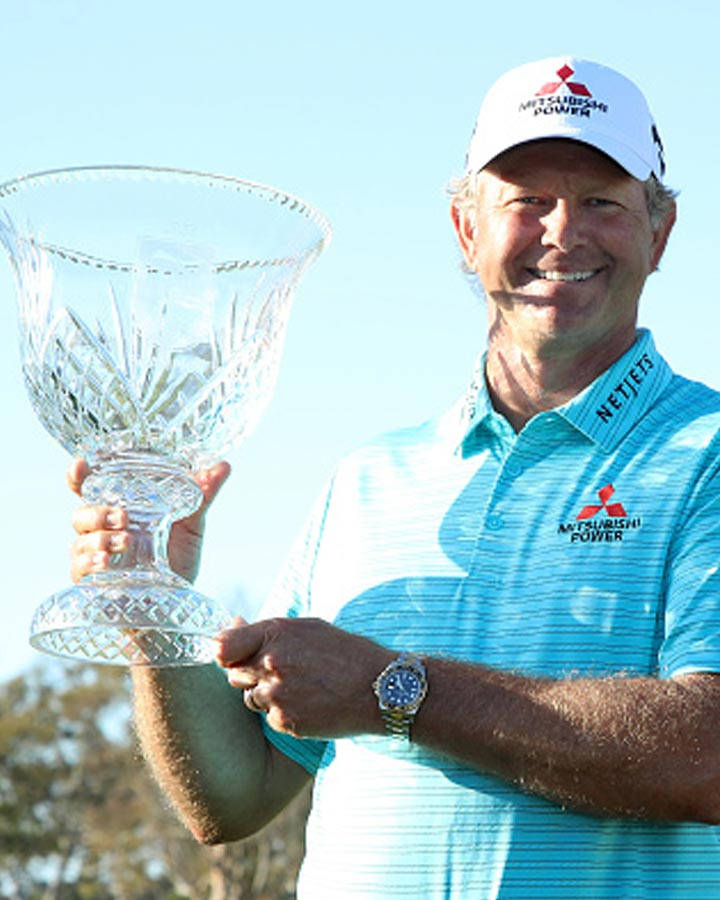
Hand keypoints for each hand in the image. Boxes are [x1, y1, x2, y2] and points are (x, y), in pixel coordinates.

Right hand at [67, 458, 230, 583]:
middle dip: (99, 512)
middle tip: (124, 516)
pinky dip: (92, 562)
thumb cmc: (177, 559)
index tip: (80, 466)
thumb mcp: (192, 525)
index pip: (89, 489)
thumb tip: (223, 466)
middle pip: (82, 514)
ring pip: (81, 540)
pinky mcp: (93, 582)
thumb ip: (203, 495)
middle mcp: (101, 531)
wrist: (176, 603)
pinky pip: (80, 568)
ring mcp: (94, 556)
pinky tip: (108, 561)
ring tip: (127, 540)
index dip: (78, 476)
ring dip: (101, 537)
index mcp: (119, 510)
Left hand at [214, 616, 392, 738]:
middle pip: (234, 674)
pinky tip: (309, 704)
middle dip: (250, 674)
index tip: (234, 657)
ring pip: (251, 699)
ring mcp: (277, 695)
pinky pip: (270, 718)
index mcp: (276, 634)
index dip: (227, 653)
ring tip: (300, 688)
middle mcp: (271, 663)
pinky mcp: (286, 722)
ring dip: (266, 695)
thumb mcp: (308, 628)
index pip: (222, 647)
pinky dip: (284, 713)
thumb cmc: (346, 653)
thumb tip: (233, 624)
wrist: (380, 688)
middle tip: (280, 673)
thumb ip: (267, 631)